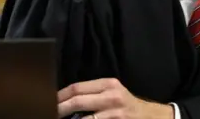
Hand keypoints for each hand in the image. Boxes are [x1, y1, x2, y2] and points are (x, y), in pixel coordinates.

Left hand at [57, 78, 173, 118]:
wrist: (150, 117)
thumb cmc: (126, 105)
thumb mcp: (113, 93)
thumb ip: (93, 93)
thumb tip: (65, 100)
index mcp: (108, 84)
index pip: (77, 87)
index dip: (60, 96)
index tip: (49, 102)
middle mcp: (111, 96)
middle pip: (77, 101)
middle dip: (59, 109)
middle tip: (49, 113)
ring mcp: (114, 113)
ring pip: (83, 118)